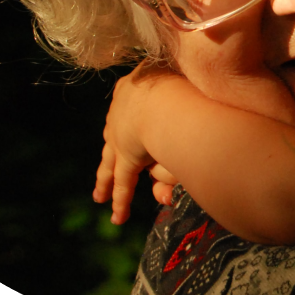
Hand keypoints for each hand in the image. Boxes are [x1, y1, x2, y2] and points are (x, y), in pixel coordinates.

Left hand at [93, 61, 181, 223]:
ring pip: (112, 161)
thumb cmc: (187, 78)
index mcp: (136, 83)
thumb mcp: (185, 78)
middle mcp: (123, 109)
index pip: (131, 103)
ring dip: (106, 179)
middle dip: (112, 153)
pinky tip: (117, 216)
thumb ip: (189, 94)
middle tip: (108, 166)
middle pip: (116, 135)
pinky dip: (121, 201)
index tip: (136, 123)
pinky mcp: (128, 157)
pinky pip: (124, 183)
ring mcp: (122, 135)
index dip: (134, 115)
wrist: (170, 95)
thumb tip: (193, 114)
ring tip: (101, 196)